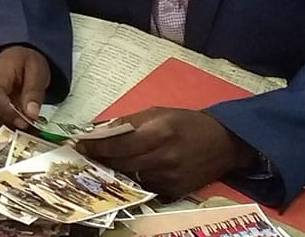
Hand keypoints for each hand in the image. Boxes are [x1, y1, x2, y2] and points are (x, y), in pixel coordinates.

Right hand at [0, 46, 49, 129]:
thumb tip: (31, 114)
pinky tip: (10, 122)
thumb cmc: (24, 62)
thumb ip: (34, 92)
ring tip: (20, 123)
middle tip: (27, 125)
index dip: (6, 112)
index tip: (23, 122)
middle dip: (6, 122)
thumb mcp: (37, 71)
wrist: (14, 57)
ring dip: (2, 125)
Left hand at [75, 108, 253, 199]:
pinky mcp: (174, 192)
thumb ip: (128, 122)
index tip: (79, 144)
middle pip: (120, 164)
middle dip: (100, 159)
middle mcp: (164, 157)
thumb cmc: (188, 123)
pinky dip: (134, 179)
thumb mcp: (159, 112)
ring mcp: (169, 178)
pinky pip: (144, 187)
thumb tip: (98, 130)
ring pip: (130, 177)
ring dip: (115, 170)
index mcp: (160, 132)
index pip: (118, 145)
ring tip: (104, 162)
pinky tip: (129, 171)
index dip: (96, 146)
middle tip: (85, 155)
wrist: (224, 143)